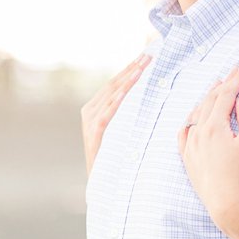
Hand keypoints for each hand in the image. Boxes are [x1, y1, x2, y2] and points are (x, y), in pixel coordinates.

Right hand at [81, 53, 150, 175]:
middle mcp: (89, 111)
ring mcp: (90, 121)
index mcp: (94, 109)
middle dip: (133, 67)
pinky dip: (119, 97)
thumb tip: (147, 98)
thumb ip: (125, 116)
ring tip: (144, 64)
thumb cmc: (114, 159)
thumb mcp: (119, 133)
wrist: (102, 185)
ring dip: (129, 77)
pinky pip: (109, 111)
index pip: (115, 83)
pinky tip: (130, 86)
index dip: (130, 68)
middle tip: (149, 54)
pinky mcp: (94, 132)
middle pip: (114, 84)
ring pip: (112, 93)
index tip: (146, 55)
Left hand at [177, 63, 238, 223]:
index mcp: (215, 125)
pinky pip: (184, 132)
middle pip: (210, 100)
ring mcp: (190, 145)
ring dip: (207, 98)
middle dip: (223, 83)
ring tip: (215, 87)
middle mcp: (198, 132)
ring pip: (196, 113)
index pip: (226, 94)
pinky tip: (193, 117)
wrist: (226, 203)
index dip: (236, 79)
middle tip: (233, 71)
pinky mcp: (187, 158)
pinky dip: (191, 119)